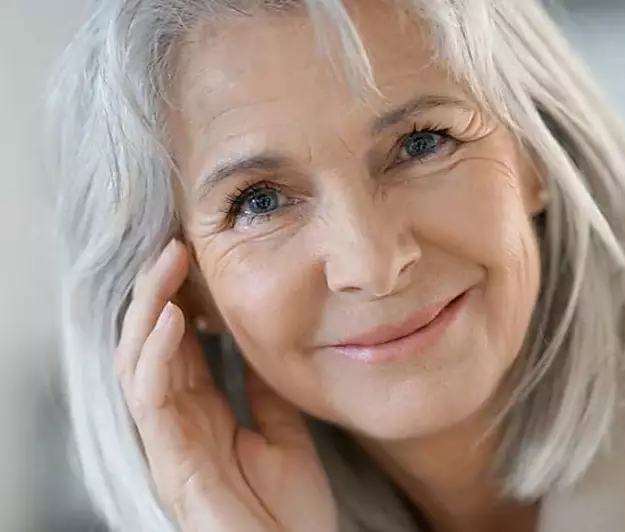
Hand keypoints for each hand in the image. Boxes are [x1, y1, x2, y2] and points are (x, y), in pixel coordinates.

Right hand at [116, 239, 337, 531]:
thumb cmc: (288, 511)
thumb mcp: (284, 433)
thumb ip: (264, 390)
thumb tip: (263, 339)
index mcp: (203, 414)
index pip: (180, 345)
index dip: (183, 299)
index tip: (200, 256)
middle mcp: (178, 423)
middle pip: (152, 344)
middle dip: (158, 291)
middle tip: (176, 244)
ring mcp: (170, 442)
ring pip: (138, 361)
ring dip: (149, 307)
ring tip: (168, 262)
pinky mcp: (172, 462)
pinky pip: (151, 399)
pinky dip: (156, 354)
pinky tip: (172, 316)